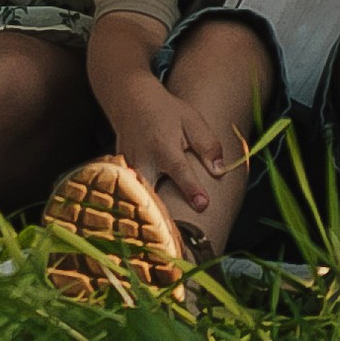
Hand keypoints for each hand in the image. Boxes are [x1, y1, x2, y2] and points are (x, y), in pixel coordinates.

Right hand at [110, 79, 234, 226]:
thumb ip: (208, 145)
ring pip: (135, 198)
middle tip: (175, 236)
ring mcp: (128, 169)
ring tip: (159, 239)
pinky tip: (144, 228)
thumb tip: (219, 171)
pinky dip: (136, 209)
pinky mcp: (119, 174)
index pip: (180, 172)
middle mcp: (144, 161)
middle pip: (150, 193)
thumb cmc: (167, 112)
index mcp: (165, 148)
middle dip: (160, 213)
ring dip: (147, 215)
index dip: (192, 189)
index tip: (203, 205)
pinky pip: (128, 195)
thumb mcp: (193, 121)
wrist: (131, 101)